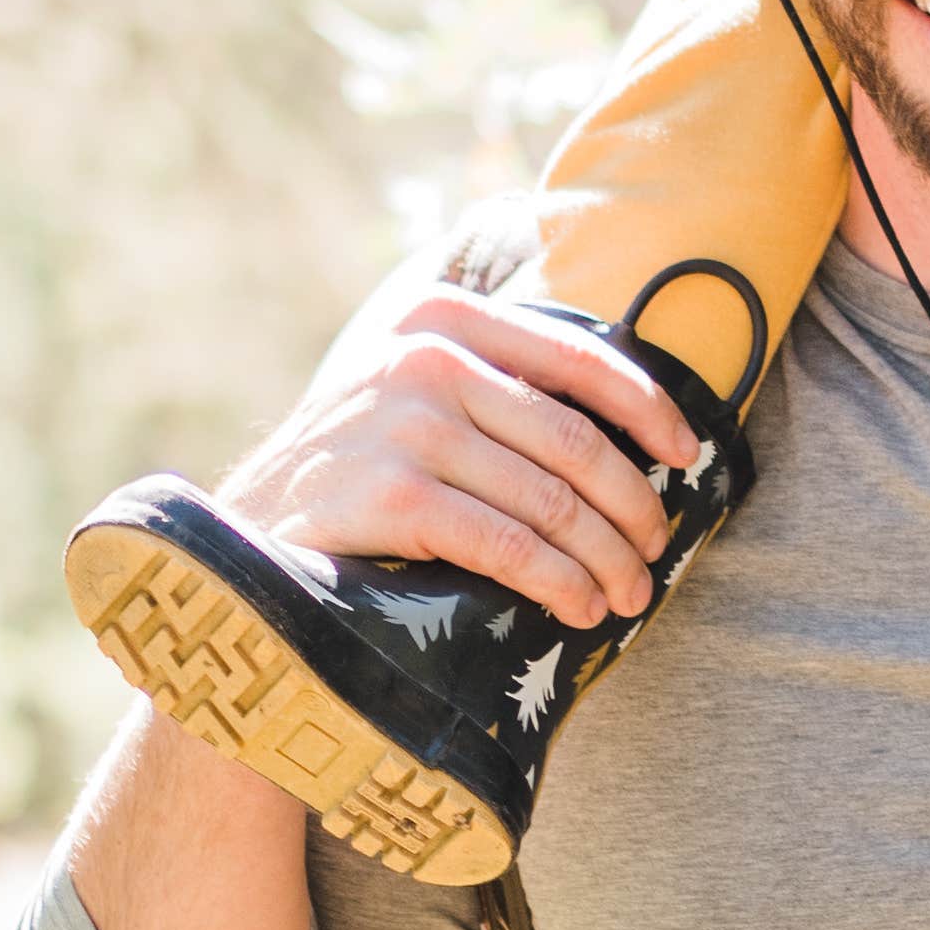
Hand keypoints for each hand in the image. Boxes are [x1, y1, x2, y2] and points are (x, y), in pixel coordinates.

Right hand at [218, 286, 701, 631]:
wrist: (243, 538)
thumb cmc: (355, 472)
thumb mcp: (413, 396)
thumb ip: (495, 384)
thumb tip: (629, 424)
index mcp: (442, 319)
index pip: (577, 356)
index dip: (646, 410)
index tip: (686, 455)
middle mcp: (425, 358)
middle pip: (573, 440)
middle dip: (631, 506)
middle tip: (655, 554)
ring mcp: (406, 424)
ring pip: (551, 499)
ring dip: (605, 558)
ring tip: (626, 595)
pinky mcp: (393, 494)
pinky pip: (509, 545)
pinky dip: (558, 582)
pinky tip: (578, 610)